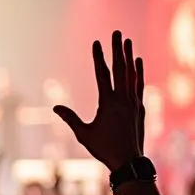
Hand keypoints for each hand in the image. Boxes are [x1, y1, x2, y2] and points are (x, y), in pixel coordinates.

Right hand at [54, 31, 144, 171]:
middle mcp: (123, 99)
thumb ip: (70, 118)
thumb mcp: (83, 134)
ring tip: (127, 41)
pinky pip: (139, 84)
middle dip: (117, 49)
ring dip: (129, 56)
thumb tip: (55, 107)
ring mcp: (134, 101)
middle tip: (116, 32)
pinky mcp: (140, 107)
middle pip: (120, 69)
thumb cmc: (103, 149)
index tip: (96, 43)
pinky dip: (138, 72)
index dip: (98, 58)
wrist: (128, 161)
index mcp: (108, 103)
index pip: (102, 75)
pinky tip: (137, 62)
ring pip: (131, 74)